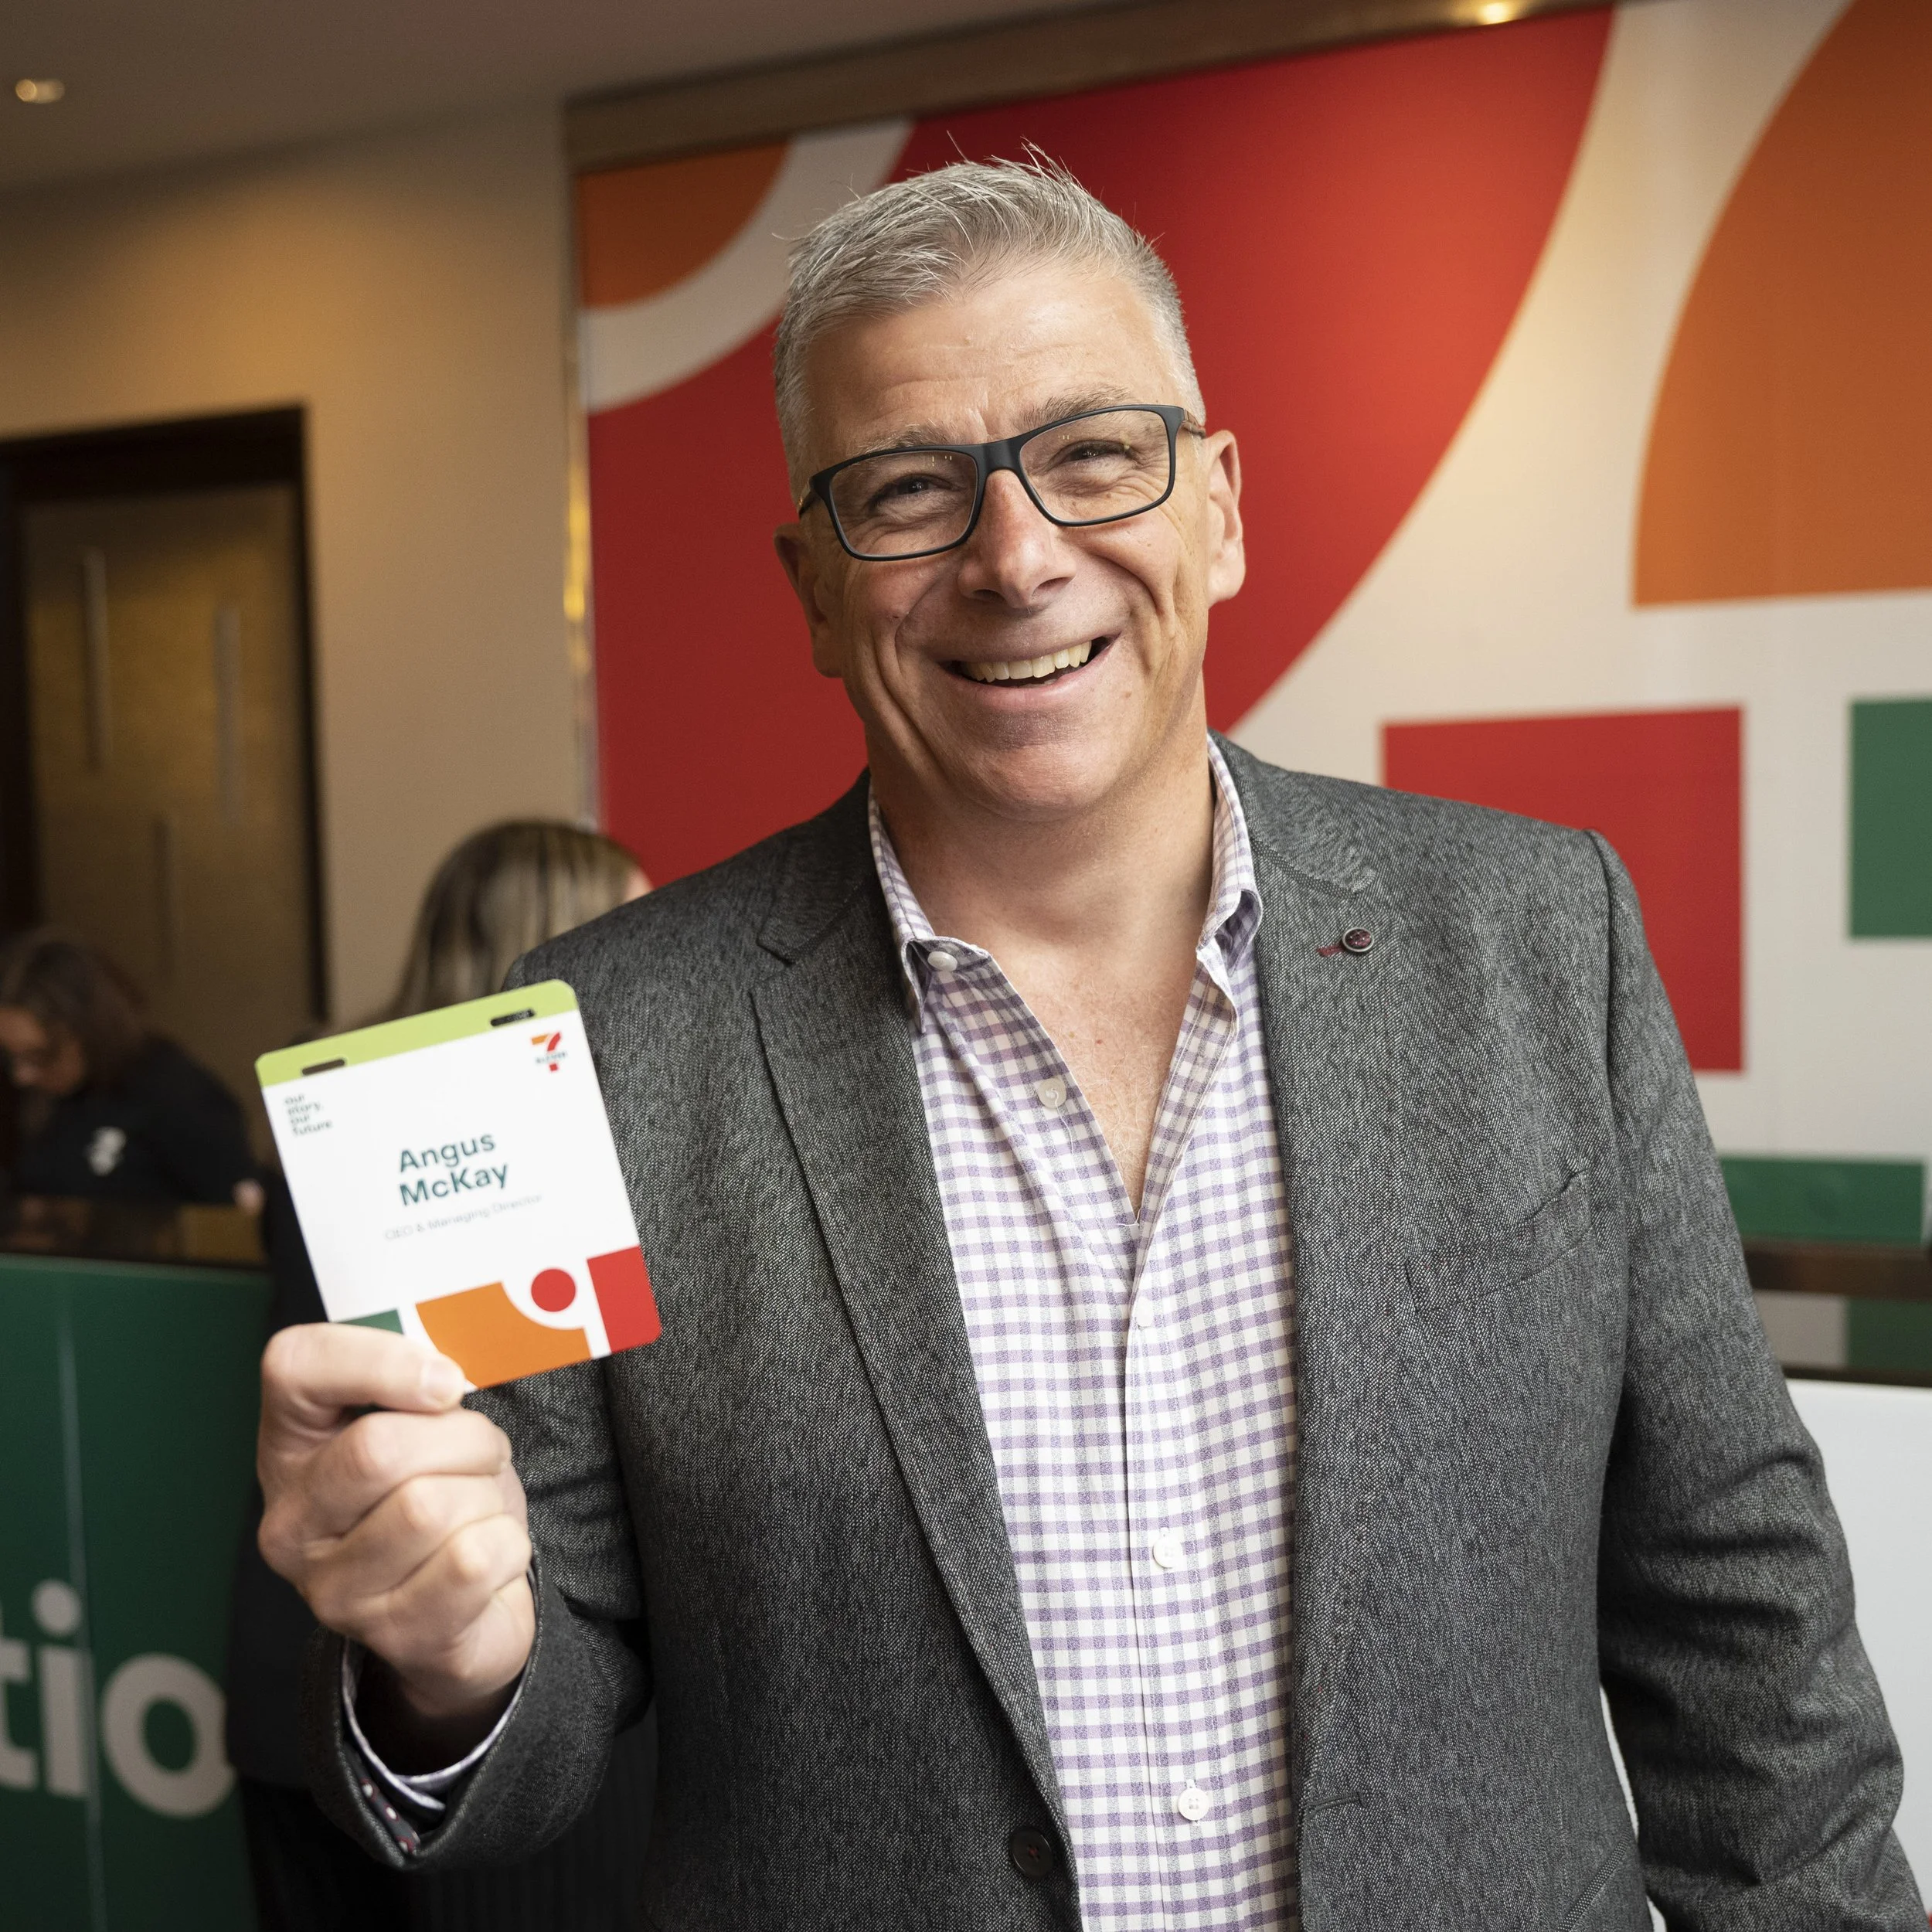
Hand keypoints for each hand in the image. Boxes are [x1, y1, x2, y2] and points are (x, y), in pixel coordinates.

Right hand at [258, 1324, 533, 1761]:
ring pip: (432, 1507)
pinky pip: (474, 1560)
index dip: (378, 1359)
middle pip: (378, 1449)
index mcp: (290, 1449)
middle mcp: (289, 1525)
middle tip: (483, 1454)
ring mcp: (334, 1590)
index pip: (294, 1367)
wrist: (467, 1608)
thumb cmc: (444, 1491)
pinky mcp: (392, 1635)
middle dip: (463, 1440)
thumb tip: (440, 1381)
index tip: (445, 1383)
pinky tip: (490, 1557)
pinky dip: (507, 1546)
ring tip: (480, 1508)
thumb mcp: (426, 1424)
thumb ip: (421, 1384)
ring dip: (487, 1496)